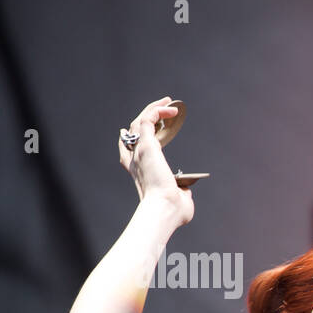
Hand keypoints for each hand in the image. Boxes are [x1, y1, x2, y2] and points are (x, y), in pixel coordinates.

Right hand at [117, 96, 192, 222]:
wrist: (165, 209)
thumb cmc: (172, 212)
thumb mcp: (177, 200)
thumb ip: (179, 192)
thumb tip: (184, 190)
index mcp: (138, 172)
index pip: (129, 150)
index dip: (132, 137)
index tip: (140, 129)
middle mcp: (134, 160)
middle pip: (134, 131)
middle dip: (147, 116)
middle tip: (163, 107)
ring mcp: (138, 151)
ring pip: (139, 122)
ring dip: (153, 108)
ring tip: (168, 101)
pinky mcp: (146, 145)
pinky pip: (147, 119)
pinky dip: (157, 111)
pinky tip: (171, 109)